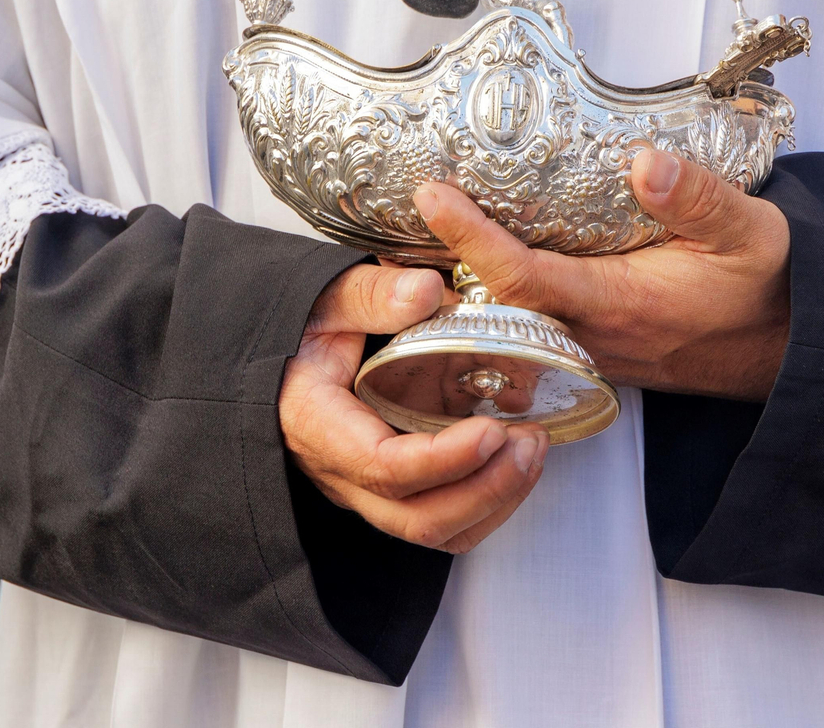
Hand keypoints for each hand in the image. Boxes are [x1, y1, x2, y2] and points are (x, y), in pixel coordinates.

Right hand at [280, 263, 549, 552]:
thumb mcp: (330, 297)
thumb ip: (373, 294)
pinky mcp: (392, 492)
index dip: (444, 460)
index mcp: (318, 424)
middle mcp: (341, 473)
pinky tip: (517, 461)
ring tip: (532, 449)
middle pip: (417, 518)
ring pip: (435, 531)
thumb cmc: (309, 327)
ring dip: (495, 500)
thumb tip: (425, 292)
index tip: (492, 429)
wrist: (291, 353)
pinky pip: (444, 522)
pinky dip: (489, 503)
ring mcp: (366, 491)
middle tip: (529, 442)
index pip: (383, 469)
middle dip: (486, 490)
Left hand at [413, 149, 790, 402]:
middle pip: (492, 312)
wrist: (797, 351)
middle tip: (386, 232)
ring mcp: (592, 352)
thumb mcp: (751, 231)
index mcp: (621, 303)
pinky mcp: (598, 353)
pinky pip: (529, 335)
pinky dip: (492, 307)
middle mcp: (594, 337)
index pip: (523, 275)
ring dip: (458, 294)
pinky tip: (471, 278)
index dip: (470, 238)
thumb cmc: (772, 289)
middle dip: (437, 276)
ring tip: (411, 248)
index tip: (431, 195)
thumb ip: (697, 197)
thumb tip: (644, 161)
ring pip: (505, 328)